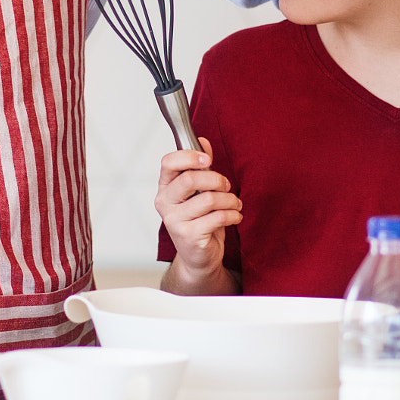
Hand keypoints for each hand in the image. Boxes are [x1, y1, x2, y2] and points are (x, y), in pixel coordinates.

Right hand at [156, 139, 239, 281]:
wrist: (198, 257)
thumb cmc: (199, 221)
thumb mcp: (199, 191)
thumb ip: (200, 167)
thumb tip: (202, 142)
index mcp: (165, 187)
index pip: (168, 162)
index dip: (189, 156)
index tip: (208, 159)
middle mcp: (165, 203)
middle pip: (190, 178)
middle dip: (216, 179)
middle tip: (227, 186)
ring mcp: (175, 221)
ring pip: (209, 198)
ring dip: (230, 200)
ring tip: (235, 204)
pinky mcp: (189, 236)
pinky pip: (218, 217)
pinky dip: (233, 215)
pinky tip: (235, 217)